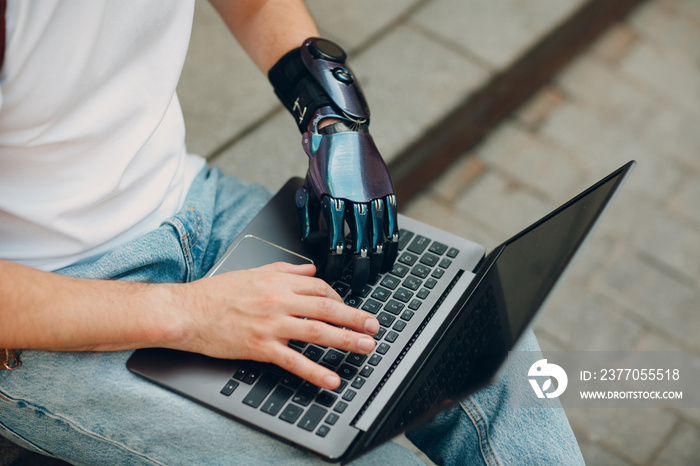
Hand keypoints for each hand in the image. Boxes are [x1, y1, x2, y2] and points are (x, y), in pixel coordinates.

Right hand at [179, 262, 378, 389]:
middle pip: (327, 308)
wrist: (188, 312)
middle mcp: (279, 300)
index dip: (339, 299)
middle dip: (355, 318)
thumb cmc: (217, 293)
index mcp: (279, 281)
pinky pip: (294, 361)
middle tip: (374, 326)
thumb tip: (310, 270)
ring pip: (317, 331)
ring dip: (346, 340)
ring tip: (366, 347)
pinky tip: (332, 379)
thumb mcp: (254, 272)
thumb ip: (286, 270)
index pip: (320, 288)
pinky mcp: (261, 347)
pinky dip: (315, 371)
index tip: (348, 309)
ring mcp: (271, 325)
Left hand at [296, 124, 398, 293]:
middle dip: (357, 270)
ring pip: (378, 237)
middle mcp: (355, 200)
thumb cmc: (320, 163)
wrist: (341, 131)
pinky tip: (387, 258)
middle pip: (360, 245)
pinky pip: (392, 224)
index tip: (334, 274)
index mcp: (333, 201)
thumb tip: (311, 243)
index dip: (335, 263)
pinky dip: (390, 244)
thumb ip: (307, 217)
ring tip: (371, 277)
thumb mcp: (307, 189)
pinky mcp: (387, 191)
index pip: (335, 243)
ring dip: (375, 261)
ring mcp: (374, 196)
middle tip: (356, 286)